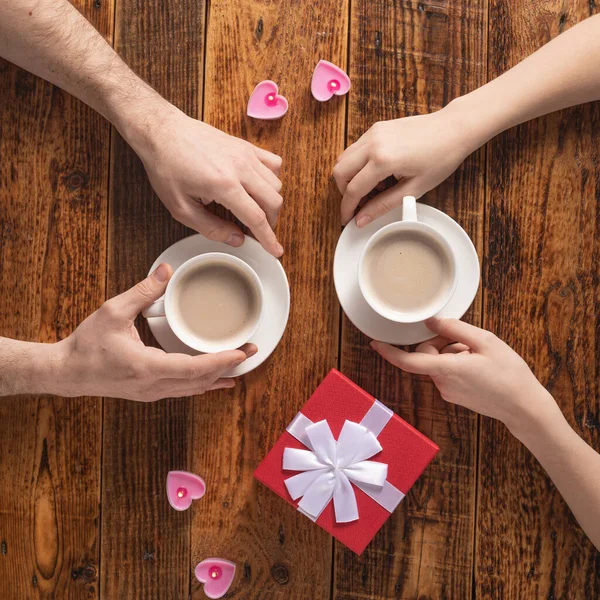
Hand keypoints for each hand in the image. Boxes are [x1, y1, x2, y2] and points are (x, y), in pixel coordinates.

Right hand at [56, 263, 255, 400]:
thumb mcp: (112, 312)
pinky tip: (215, 380)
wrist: (66, 372)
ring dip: (218, 377)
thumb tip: (165, 270)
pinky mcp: (149, 393)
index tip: (242, 352)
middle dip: (229, 366)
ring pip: (194, 389)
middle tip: (251, 352)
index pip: (194, 368)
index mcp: (146, 367)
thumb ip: (142, 291)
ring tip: (241, 366)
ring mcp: (152, 393)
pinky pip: (183, 391)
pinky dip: (203, 384)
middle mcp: (153, 386)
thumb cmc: (86, 344)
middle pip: (200, 381)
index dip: (221, 361)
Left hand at [132, 103, 283, 256]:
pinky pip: (273, 163)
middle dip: (270, 222)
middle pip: (273, 201)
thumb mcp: (181, 208)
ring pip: (276, 183)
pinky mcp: (245, 146)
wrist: (162, 132)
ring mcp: (245, 154)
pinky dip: (272, 179)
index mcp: (224, 185)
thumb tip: (237, 239)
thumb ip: (211, 227)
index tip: (276, 251)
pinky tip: (258, 187)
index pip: (256, 218)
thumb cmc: (167, 167)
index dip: (268, 238)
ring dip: (270, 202)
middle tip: (257, 231)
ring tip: (255, 210)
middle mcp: (240, 168)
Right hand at [334, 102, 475, 226]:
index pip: (353, 189)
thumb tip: (361, 219)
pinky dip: (357, 165)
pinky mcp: (376, 128)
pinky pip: (355, 149)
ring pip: (344, 159)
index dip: (347, 208)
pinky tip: (378, 175)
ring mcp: (373, 133)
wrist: (454, 129)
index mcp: (383, 160)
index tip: (347, 219)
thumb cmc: (441, 157)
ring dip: (350, 178)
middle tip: (359, 205)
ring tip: (374, 189)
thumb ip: (382, 205)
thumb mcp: (413, 189)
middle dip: (344, 192)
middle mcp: (373, 143)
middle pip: (339, 172)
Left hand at [371, 318, 558, 432]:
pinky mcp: (455, 395)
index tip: (375, 343)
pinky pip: (448, 372)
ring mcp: (448, 391)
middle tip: (468, 341)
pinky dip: (458, 363)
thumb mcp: (485, 342)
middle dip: (442, 342)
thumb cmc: (509, 374)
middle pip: (427, 354)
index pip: (408, 360)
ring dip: (453, 353)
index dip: (389, 351)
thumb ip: (454, 329)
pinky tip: (479, 365)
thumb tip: (431, 322)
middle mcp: (442, 383)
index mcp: (446, 369)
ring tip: (479, 356)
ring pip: (439, 362)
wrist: (524, 407)